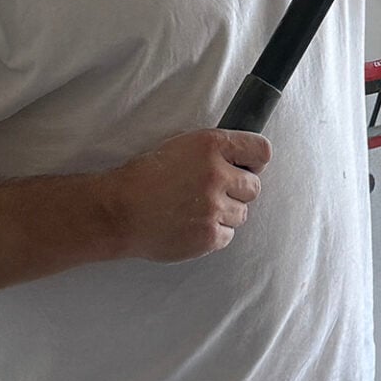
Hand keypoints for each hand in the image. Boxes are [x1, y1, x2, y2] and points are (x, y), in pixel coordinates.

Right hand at [109, 129, 271, 261]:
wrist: (119, 210)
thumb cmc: (146, 176)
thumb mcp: (181, 146)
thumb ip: (215, 151)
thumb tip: (244, 162)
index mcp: (211, 145)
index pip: (261, 150)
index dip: (255, 161)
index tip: (247, 167)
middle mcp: (217, 174)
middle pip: (254, 187)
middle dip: (237, 191)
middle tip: (213, 192)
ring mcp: (214, 207)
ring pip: (241, 213)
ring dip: (224, 213)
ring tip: (196, 209)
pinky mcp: (209, 236)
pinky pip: (228, 235)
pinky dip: (213, 233)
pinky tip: (191, 225)